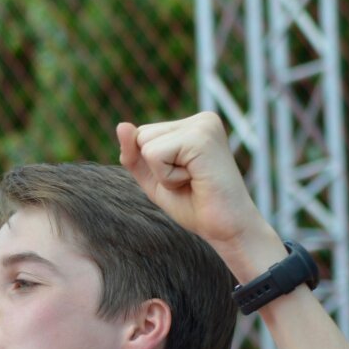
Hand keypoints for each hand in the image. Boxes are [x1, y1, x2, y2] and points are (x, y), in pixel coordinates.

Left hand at [117, 112, 281, 271]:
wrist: (227, 229)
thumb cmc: (195, 206)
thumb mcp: (155, 180)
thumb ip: (134, 155)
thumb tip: (121, 125)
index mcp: (193, 125)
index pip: (142, 135)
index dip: (152, 166)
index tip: (185, 179)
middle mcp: (201, 119)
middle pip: (141, 136)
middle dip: (155, 168)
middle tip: (189, 182)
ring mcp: (203, 125)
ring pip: (145, 144)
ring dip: (162, 174)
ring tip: (192, 181)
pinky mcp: (200, 137)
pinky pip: (154, 154)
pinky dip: (167, 177)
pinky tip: (195, 181)